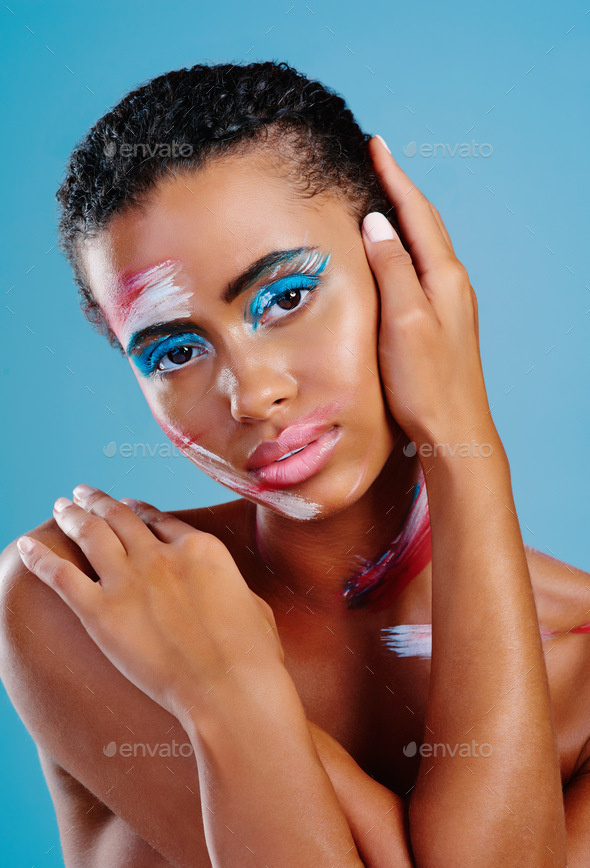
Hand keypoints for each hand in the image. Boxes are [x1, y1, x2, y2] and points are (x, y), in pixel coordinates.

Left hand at [16, 487, 283, 719]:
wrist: (231, 687)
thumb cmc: (254, 655)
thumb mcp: (254, 605)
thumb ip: (232, 588)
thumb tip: (229, 592)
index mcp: (199, 548)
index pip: (159, 519)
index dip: (137, 509)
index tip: (125, 505)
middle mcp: (160, 555)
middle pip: (120, 517)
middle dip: (98, 502)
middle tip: (83, 493)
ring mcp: (129, 581)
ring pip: (90, 534)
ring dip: (71, 515)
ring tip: (61, 505)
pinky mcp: (101, 613)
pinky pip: (61, 576)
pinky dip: (41, 557)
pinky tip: (27, 545)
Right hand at [362, 135, 493, 448]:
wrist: (454, 431)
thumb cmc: (427, 383)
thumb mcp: (404, 320)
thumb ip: (392, 267)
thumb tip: (377, 223)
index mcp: (443, 277)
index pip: (416, 213)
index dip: (394, 177)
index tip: (375, 144)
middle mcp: (451, 284)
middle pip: (424, 223)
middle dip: (399, 189)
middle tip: (375, 160)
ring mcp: (449, 303)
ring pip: (423, 246)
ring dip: (403, 217)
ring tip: (381, 196)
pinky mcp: (440, 322)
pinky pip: (420, 269)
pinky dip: (403, 249)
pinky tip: (392, 255)